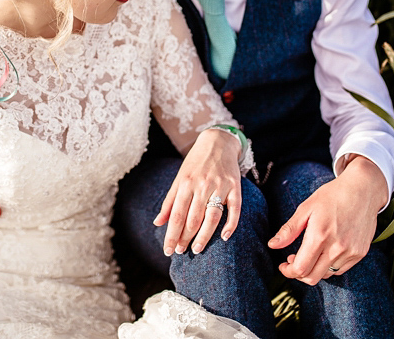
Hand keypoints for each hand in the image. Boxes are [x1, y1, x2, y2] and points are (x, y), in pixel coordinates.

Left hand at [154, 128, 242, 255]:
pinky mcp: (235, 186)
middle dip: (186, 238)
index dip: (172, 235)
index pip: (177, 216)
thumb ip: (169, 202)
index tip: (168, 251)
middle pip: (193, 218)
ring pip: (212, 216)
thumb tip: (158, 223)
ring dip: (204, 236)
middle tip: (181, 252)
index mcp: (186, 183)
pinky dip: (231, 224)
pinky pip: (234, 209)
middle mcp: (202, 185)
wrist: (218, 142)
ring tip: (197, 249)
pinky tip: (224, 237)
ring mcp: (220, 186)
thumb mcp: (179, 178)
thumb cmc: (195, 163)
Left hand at [268, 155, 387, 285]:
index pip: (300, 268)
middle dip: (298, 273)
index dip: (288, 271)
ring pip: (326, 275)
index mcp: (319, 235)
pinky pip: (340, 269)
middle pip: (312, 277)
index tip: (283, 265)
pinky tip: (325, 252)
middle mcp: (337, 247)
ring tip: (310, 253)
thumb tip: (272, 245)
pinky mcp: (360, 253)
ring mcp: (351, 252)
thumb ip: (289, 230)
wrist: (363, 189)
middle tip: (293, 260)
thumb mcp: (306, 208)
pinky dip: (329, 266)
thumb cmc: (332, 195)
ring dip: (314, 269)